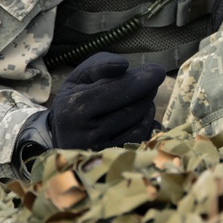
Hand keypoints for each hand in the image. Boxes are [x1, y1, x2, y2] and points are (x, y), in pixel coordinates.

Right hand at [49, 52, 165, 149]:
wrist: (65, 136)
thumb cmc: (75, 100)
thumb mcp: (79, 78)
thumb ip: (99, 64)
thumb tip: (124, 65)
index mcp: (74, 108)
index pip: (115, 90)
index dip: (140, 79)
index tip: (157, 70)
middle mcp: (86, 133)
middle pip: (131, 108)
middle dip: (147, 89)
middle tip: (154, 77)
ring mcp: (101, 150)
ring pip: (138, 122)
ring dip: (147, 103)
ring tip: (143, 93)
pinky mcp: (112, 158)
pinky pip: (141, 137)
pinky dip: (146, 120)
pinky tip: (142, 111)